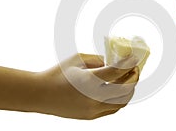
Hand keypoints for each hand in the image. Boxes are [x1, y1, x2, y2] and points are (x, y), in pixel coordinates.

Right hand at [0, 53, 138, 119]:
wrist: (40, 94)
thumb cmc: (58, 73)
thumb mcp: (78, 59)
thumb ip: (99, 60)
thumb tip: (115, 63)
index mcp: (87, 80)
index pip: (116, 72)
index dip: (129, 64)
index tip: (135, 58)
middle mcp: (92, 97)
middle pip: (124, 89)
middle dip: (133, 78)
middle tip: (135, 69)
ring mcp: (92, 109)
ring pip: (121, 102)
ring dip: (129, 90)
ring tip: (129, 80)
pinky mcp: (90, 116)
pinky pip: (112, 109)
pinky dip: (120, 100)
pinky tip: (120, 90)